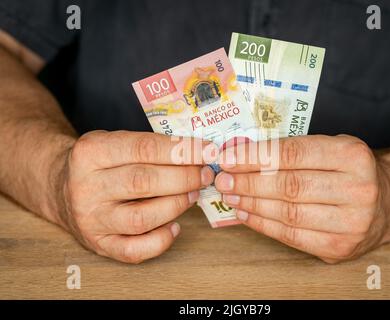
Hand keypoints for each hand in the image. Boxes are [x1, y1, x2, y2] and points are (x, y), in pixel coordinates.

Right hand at [54, 131, 213, 263]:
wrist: (63, 188)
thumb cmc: (101, 163)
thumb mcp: (115, 142)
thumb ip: (151, 146)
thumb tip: (200, 154)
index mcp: (91, 152)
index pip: (144, 148)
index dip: (183, 150)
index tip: (209, 151)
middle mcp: (87, 186)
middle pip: (144, 182)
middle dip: (184, 178)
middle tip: (205, 174)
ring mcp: (92, 219)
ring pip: (142, 218)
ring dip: (176, 205)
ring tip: (192, 194)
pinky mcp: (99, 243)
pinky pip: (135, 250)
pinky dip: (162, 240)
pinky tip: (175, 226)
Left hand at [215, 135, 389, 262]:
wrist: (387, 202)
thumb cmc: (350, 171)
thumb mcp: (331, 147)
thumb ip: (293, 150)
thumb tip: (241, 155)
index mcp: (353, 155)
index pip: (293, 154)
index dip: (255, 157)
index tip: (228, 158)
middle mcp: (357, 189)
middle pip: (289, 186)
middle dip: (248, 183)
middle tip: (222, 179)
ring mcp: (351, 223)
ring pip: (288, 214)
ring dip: (251, 204)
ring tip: (229, 196)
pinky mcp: (340, 248)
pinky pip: (292, 237)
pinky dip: (263, 225)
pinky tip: (245, 214)